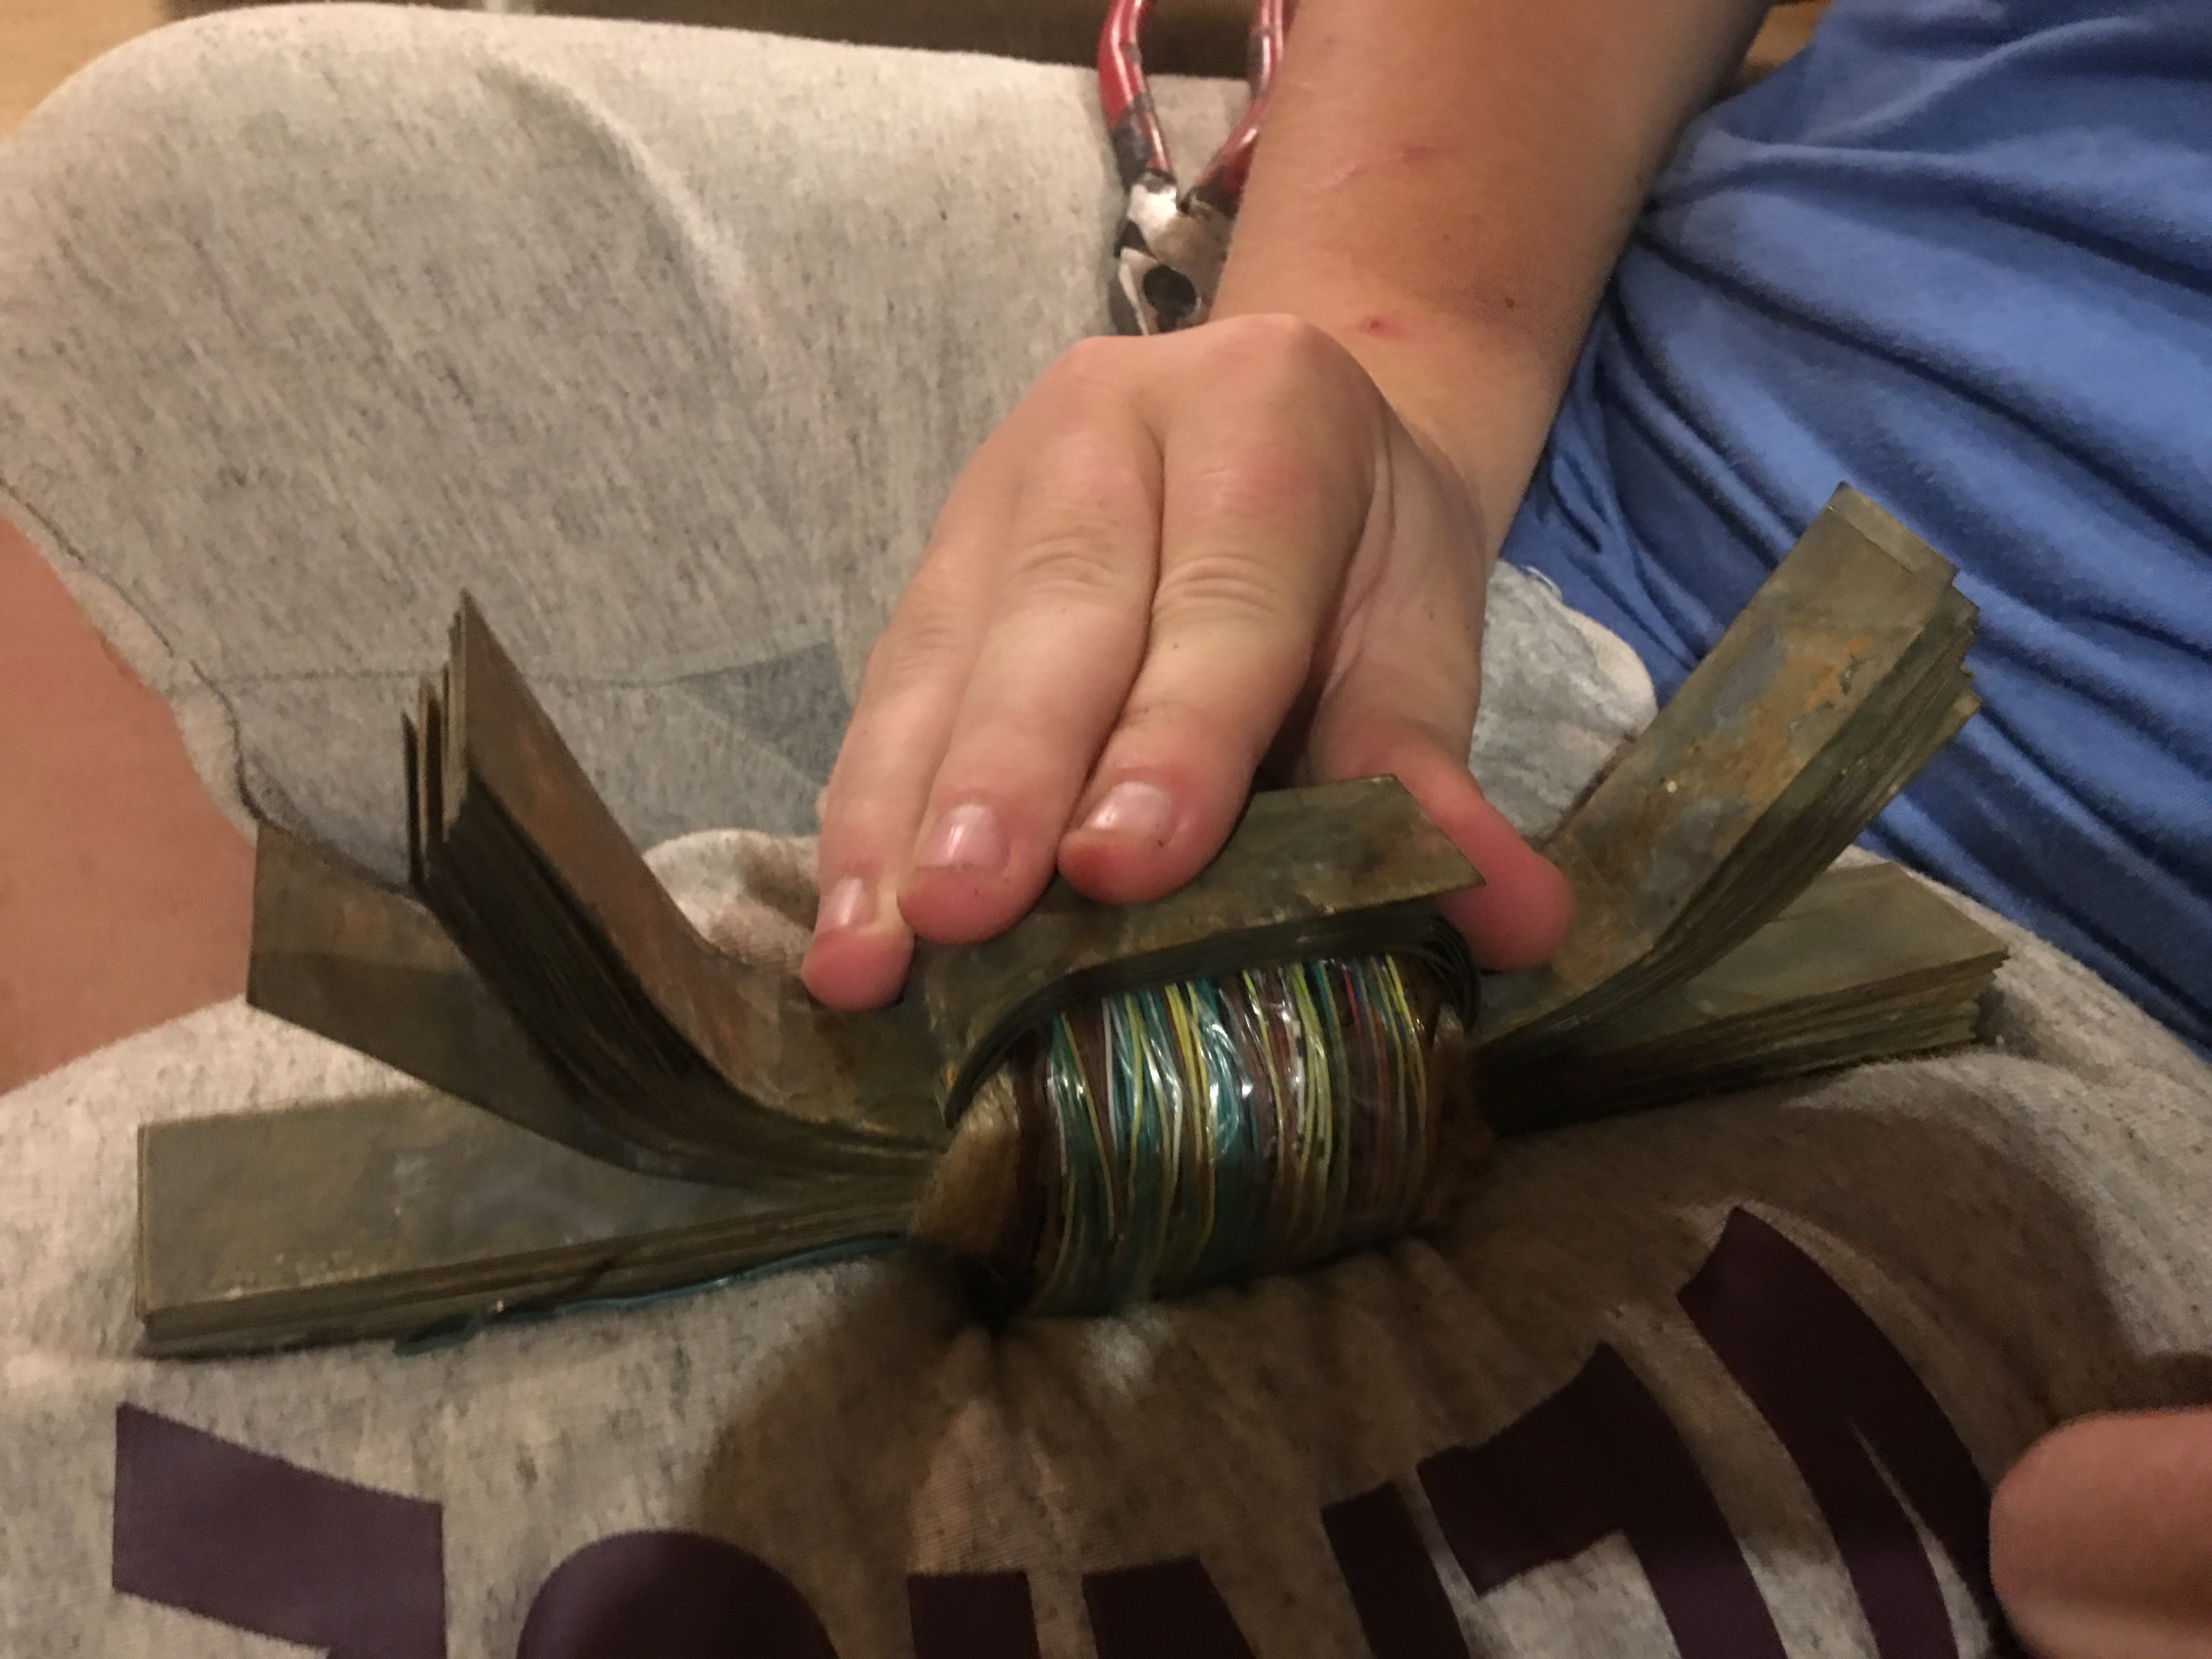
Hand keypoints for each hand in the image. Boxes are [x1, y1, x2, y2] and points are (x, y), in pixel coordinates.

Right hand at [802, 313, 1571, 1009]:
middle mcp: (1108, 423)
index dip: (1173, 736)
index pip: (1224, 593)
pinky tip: (848, 925)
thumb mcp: (1417, 636)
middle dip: (1006, 776)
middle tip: (963, 916)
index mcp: (1267, 411)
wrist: (1283, 428)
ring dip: (900, 819)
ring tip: (870, 957)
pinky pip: (888, 693)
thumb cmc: (1357, 551)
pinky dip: (865, 815)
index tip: (1117, 869)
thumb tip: (1516, 925)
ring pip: (941, 657)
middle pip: (1054, 616)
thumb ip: (1434, 774)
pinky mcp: (931, 559)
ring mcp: (997, 483)